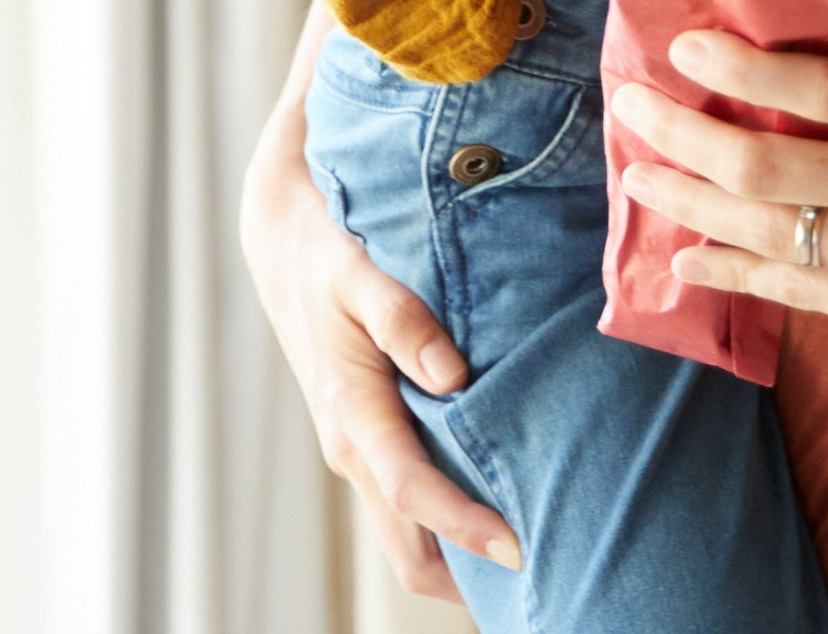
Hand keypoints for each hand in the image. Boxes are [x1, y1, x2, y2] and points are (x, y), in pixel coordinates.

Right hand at [239, 143, 519, 589]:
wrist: (283, 248)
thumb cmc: (328, 256)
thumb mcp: (361, 273)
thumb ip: (403, 320)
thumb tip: (451, 373)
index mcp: (353, 413)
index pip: (412, 492)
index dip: (464, 526)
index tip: (519, 548)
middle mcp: (354, 450)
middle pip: (409, 552)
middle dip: (467, 579)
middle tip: (545, 574)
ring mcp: (360, 454)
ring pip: (410, 540)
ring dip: (462, 561)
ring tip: (538, 552)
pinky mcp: (370, 445)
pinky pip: (411, 510)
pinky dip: (450, 530)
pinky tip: (502, 506)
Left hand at [608, 31, 827, 338]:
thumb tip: (768, 60)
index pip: (810, 84)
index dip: (735, 61)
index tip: (681, 41)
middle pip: (760, 161)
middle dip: (680, 133)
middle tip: (630, 106)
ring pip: (761, 228)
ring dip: (687, 200)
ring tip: (639, 176)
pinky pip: (793, 290)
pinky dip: (730, 272)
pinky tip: (685, 257)